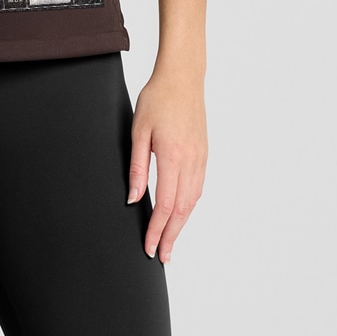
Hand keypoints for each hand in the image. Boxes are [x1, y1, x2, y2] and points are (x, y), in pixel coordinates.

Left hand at [128, 65, 206, 262]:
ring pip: (192, 202)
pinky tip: (181, 216)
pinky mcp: (204, 155)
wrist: (183, 78)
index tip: (149, 247)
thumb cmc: (157, 100)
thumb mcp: (138, 132)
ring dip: (181, 226)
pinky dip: (189, 208)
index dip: (156, 230)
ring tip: (170, 242)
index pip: (164, 205)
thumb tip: (132, 199)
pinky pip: (198, 189)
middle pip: (182, 210)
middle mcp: (191, 162)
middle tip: (162, 257)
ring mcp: (201, 159)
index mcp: (173, 157)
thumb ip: (137, 168)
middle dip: (171, 236)